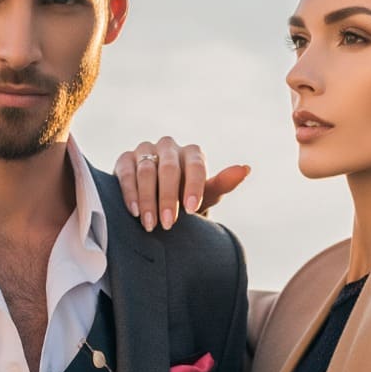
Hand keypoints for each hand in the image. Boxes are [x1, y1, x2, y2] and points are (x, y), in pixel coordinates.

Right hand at [114, 137, 251, 231]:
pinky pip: (126, 173)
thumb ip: (223, 183)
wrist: (158, 204)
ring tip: (150, 224)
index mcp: (192, 153)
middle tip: (169, 224)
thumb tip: (245, 168)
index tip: (192, 210)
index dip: (194, 187)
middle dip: (168, 198)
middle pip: (168, 169)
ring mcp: (145, 151)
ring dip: (148, 199)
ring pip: (146, 171)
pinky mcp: (125, 160)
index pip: (195, 165)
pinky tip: (134, 211)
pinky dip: (130, 192)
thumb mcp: (206, 196)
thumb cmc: (186, 199)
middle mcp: (168, 146)